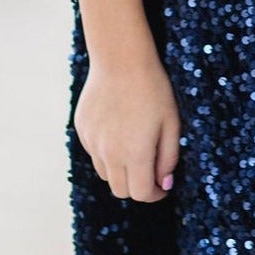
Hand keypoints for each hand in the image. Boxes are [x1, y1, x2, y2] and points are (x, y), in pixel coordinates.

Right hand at [73, 48, 181, 200]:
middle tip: (150, 171)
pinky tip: (118, 131)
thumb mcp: (172, 123)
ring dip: (121, 171)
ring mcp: (92, 142)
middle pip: (121, 191)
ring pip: (106, 174)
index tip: (163, 186)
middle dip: (137, 187)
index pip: (141, 194)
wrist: (120, 59)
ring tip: (134, 148)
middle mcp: (109, 153)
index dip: (155, 195)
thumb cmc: (153, 89)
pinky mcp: (82, 130)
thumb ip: (168, 158)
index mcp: (134, 154)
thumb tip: (164, 183)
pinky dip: (107, 153)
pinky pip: (94, 153)